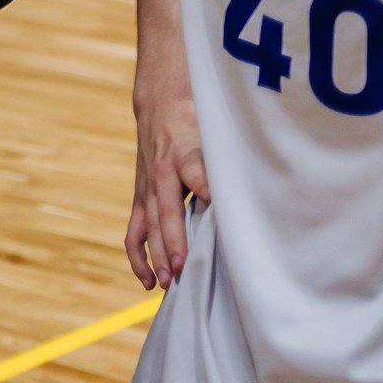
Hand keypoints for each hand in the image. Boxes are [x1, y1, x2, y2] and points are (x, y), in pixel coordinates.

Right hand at [124, 74, 208, 290]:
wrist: (161, 100)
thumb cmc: (195, 118)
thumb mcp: (213, 127)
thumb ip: (225, 155)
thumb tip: (248, 182)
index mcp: (183, 153)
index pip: (194, 171)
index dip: (203, 186)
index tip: (212, 201)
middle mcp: (162, 173)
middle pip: (166, 211)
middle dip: (173, 240)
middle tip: (182, 267)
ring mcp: (148, 187)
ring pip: (149, 225)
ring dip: (156, 254)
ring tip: (166, 281)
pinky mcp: (142, 197)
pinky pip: (135, 230)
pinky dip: (137, 255)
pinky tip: (147, 279)